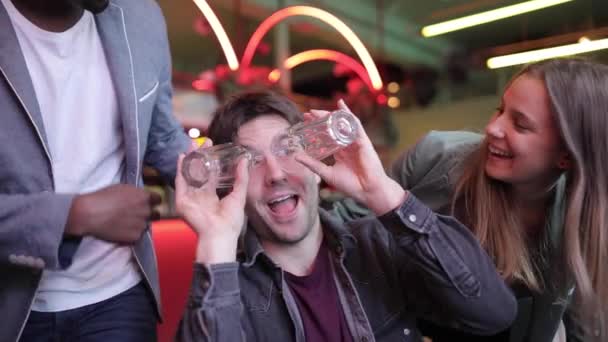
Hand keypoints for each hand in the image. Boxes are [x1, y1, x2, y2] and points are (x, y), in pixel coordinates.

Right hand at [66, 184, 160, 243]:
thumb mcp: (123, 188)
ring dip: (140, 224)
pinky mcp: (135, 236)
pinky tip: (122, 230)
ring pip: (147, 225)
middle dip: (148, 214)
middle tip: (137, 215)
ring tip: (127, 223)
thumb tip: (141, 196)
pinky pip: (138, 235)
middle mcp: (147, 211)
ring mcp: (142, 225)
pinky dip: (132, 233)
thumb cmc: (103, 197)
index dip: (152, 201)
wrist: (90, 213)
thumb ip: (136, 194)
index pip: (158, 200)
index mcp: (144, 197)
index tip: (147, 203)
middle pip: (155, 214)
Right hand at [175, 139, 249, 264]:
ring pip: (188, 174)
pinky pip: (180, 182)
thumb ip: (241, 178)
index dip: (211, 162)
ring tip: (192, 144)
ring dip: (189, 159)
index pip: (211, 175)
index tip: (213, 148)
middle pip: (198, 172)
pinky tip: (182, 157)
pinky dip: (180, 169)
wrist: (219, 234)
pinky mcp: (182, 201)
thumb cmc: (231, 221)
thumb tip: (244, 160)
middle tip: (202, 141)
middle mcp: (199, 196)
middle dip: (199, 156)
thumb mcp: (239, 195)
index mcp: (212, 197)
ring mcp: (189, 198)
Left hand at [296, 99, 406, 214]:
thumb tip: (296, 156)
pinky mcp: (363, 140)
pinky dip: (348, 114)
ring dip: (328, 116)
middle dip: (319, 119)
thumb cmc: (351, 184)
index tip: (304, 122)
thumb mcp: (326, 173)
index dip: (316, 128)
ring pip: (341, 123)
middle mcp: (347, 144)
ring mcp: (355, 141)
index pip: (326, 135)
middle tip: (306, 115)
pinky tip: (341, 105)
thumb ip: (312, 164)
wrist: (367, 191)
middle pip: (332, 127)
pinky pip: (355, 124)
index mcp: (340, 151)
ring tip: (315, 112)